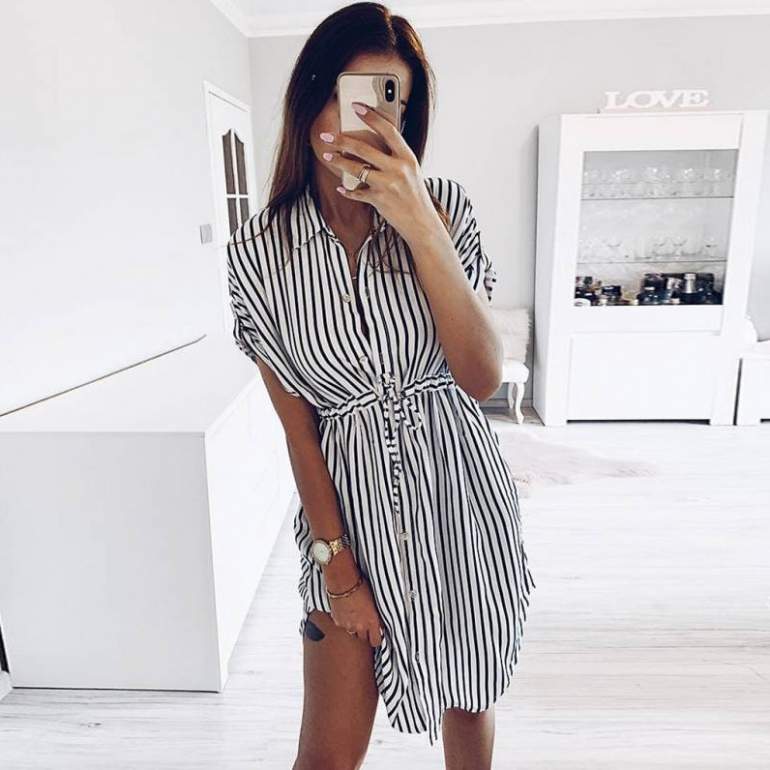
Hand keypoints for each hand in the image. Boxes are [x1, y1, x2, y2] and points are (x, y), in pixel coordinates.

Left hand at [319, 102, 440, 245]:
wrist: (421, 222)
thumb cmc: (415, 194)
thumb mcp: (412, 171)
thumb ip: (395, 157)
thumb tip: (371, 142)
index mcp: (408, 157)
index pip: (388, 130)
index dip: (371, 117)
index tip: (356, 106)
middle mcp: (398, 169)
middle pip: (364, 149)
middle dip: (342, 140)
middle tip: (327, 136)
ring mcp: (388, 185)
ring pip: (356, 169)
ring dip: (339, 162)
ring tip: (328, 156)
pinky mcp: (379, 200)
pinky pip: (357, 192)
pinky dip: (347, 191)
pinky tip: (340, 188)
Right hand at [328, 574, 384, 647]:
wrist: (343, 581)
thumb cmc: (361, 586)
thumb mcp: (375, 601)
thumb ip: (377, 615)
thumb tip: (380, 623)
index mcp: (372, 621)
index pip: (376, 641)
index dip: (376, 638)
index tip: (376, 634)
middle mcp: (360, 626)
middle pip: (364, 639)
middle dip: (365, 633)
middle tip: (365, 623)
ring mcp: (347, 625)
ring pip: (352, 633)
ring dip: (354, 627)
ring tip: (354, 615)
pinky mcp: (337, 621)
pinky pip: (342, 625)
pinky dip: (344, 621)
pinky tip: (346, 611)